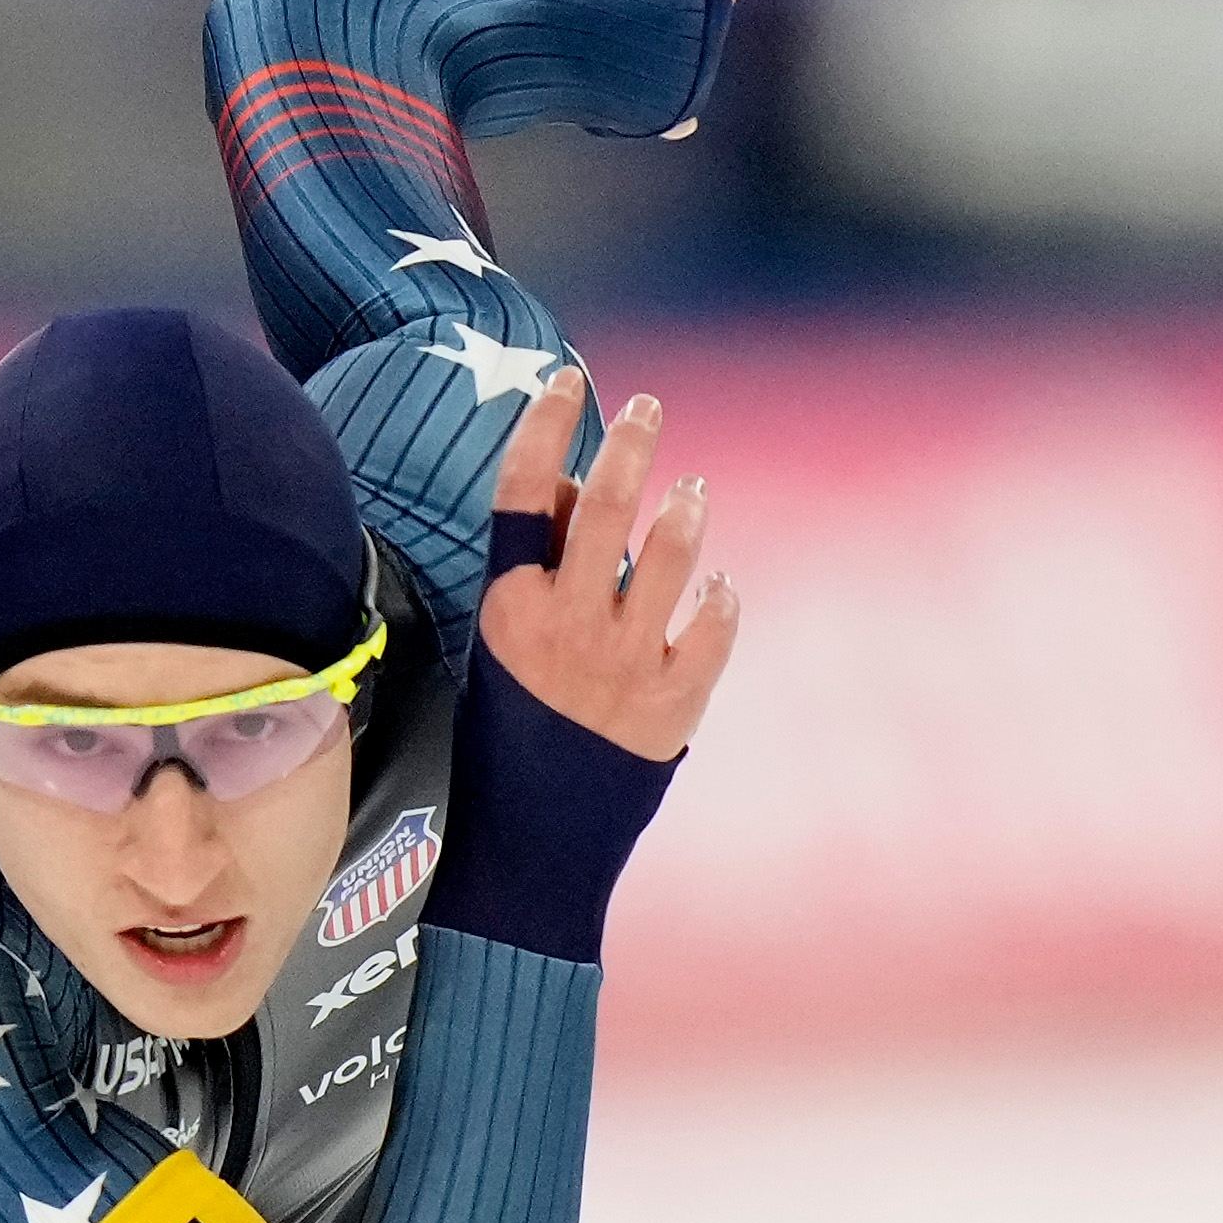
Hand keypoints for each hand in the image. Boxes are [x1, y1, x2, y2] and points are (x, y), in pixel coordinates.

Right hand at [475, 367, 734, 762]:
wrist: (535, 841)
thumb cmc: (512, 733)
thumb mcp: (501, 644)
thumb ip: (533, 565)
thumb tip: (561, 483)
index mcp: (510, 609)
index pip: (522, 494)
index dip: (546, 426)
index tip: (569, 381)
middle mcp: (564, 626)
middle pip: (603, 505)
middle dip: (631, 445)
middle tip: (649, 413)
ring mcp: (623, 663)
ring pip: (672, 553)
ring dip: (686, 511)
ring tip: (692, 493)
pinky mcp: (672, 702)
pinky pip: (713, 625)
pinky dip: (720, 597)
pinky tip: (717, 587)